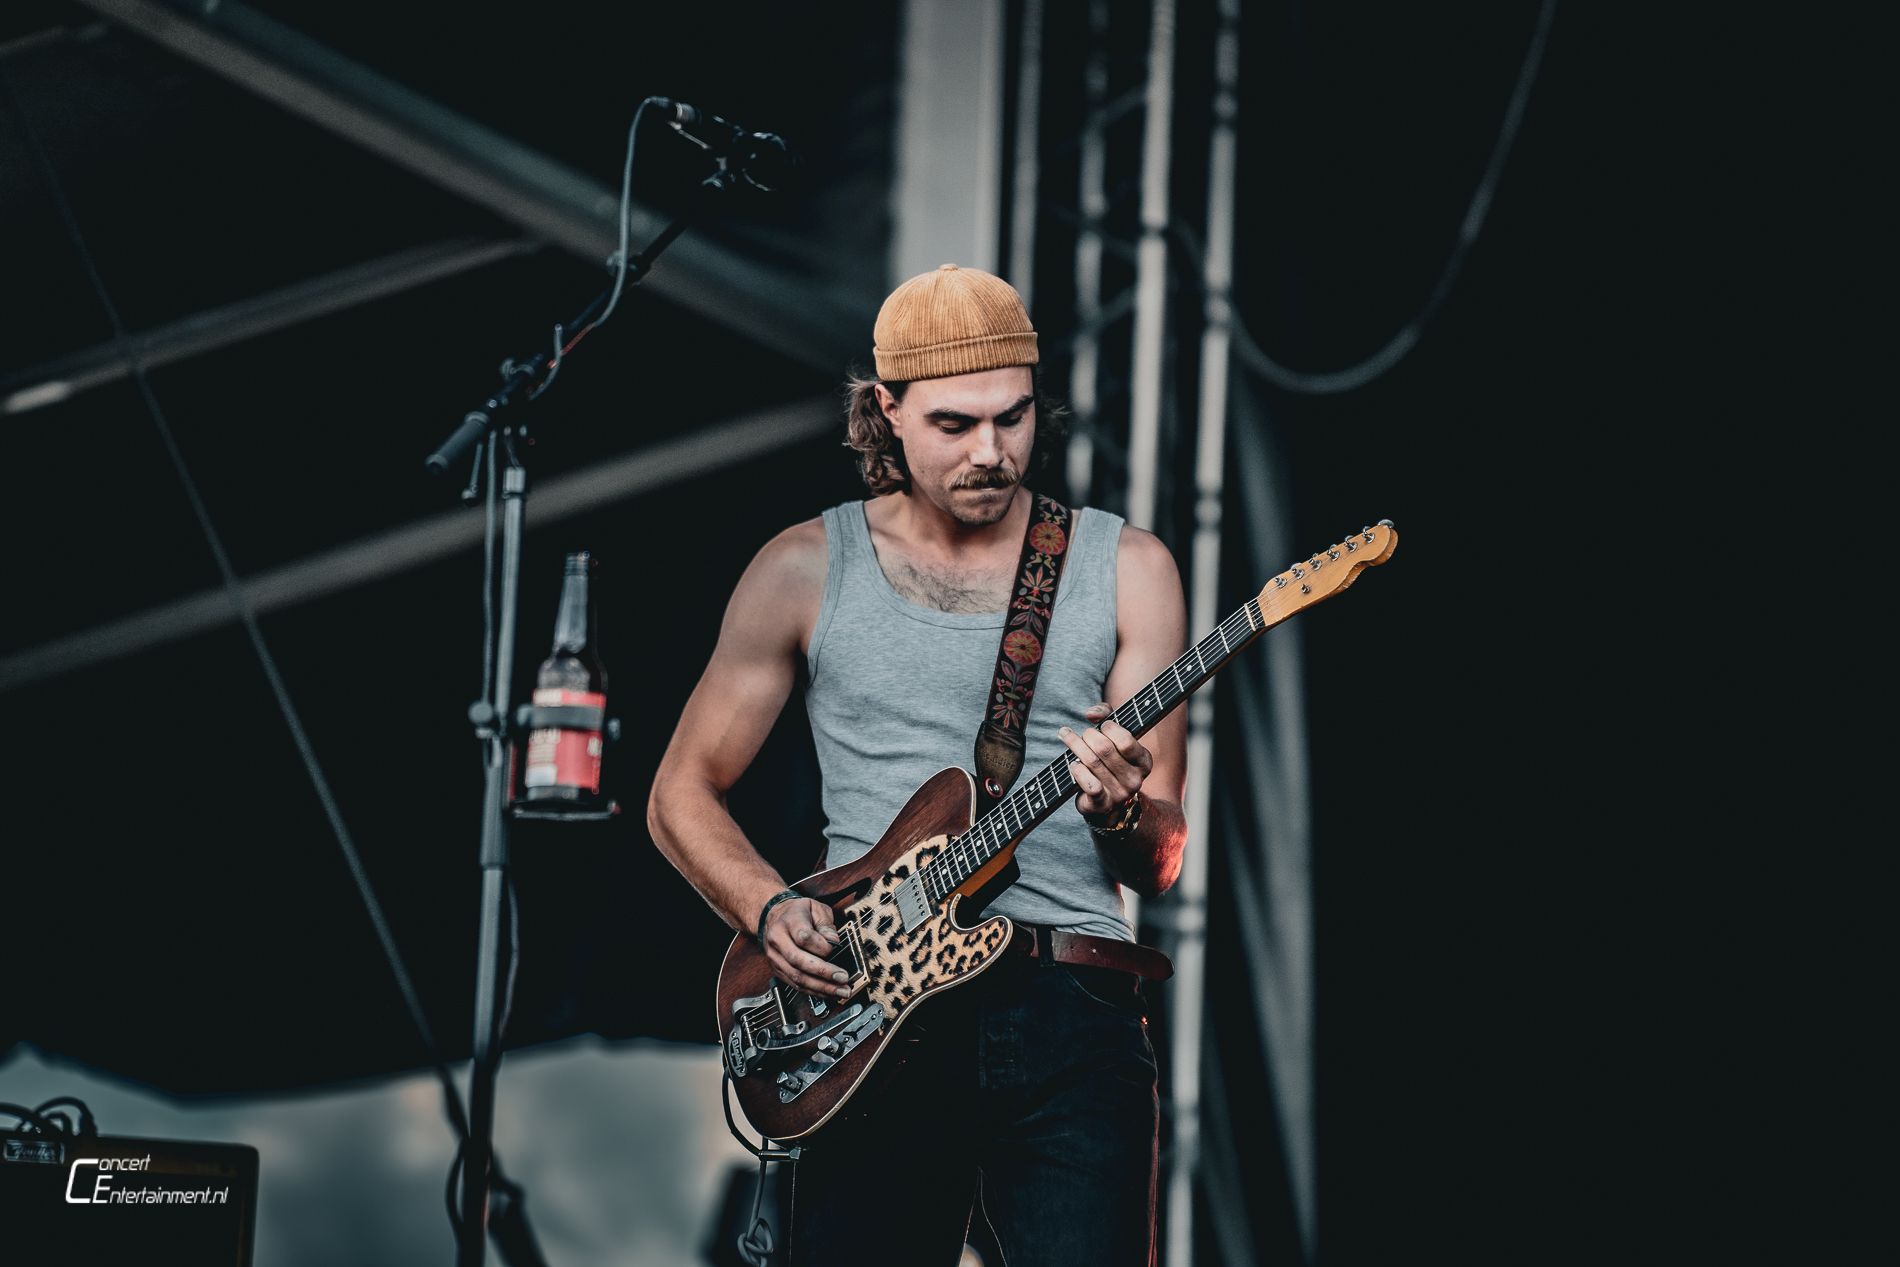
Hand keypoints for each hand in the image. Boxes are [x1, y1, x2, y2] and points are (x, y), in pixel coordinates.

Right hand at [761, 896, 853, 998]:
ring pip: (796, 977)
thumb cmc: (797, 912)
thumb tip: (834, 943)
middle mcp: (778, 940)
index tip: (835, 949)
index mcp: (788, 921)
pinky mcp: (777, 969)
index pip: (803, 937)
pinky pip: (795, 984)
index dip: (821, 947)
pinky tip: (828, 993)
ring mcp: (775, 957)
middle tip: (843, 978)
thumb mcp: (815, 908)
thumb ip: (826, 924)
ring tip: (840, 991)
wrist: (774, 916)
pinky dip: (813, 991)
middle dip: (823, 973)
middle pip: (798, 961)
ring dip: (821, 987)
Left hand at [1060, 702, 1151, 822]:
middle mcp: (1135, 780)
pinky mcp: (1103, 804)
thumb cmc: (1110, 761)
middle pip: (1104, 749)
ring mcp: (1120, 794)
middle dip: (1089, 735)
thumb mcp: (1115, 735)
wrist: (1108, 802)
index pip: (1126, 741)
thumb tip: (1091, 713)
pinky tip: (1072, 763)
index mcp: (1143, 762)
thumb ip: (1107, 715)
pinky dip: (1077, 770)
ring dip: (1076, 746)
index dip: (1110, 728)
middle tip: (1084, 733)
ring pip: (1092, 762)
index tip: (1103, 725)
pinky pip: (1088, 784)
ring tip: (1067, 737)